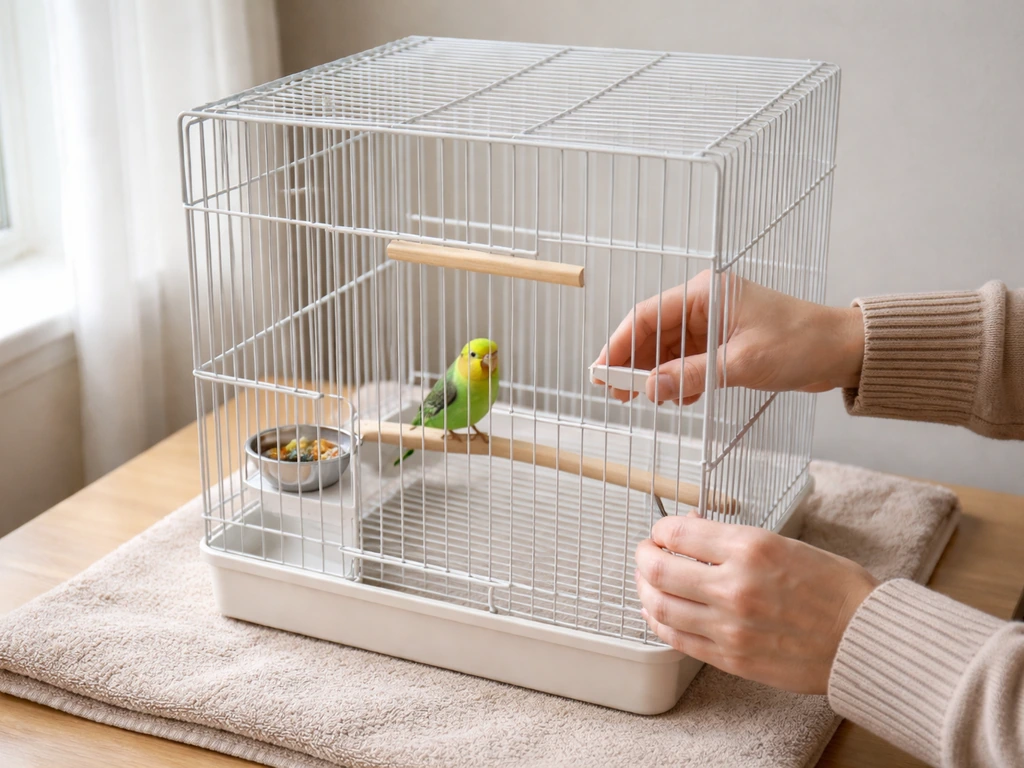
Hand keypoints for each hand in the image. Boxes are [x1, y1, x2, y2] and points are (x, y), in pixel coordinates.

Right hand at [593, 270, 864, 404]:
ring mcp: (715, 325)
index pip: (647, 316)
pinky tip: (677, 398)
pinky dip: (679, 380)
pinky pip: (689, 362)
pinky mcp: (725, 344)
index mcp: (706, 294)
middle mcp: (705, 305)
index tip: (602, 371)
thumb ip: (691, 375)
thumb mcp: (741, 363)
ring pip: (668, 350)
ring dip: (655, 375)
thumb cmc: (801, 344)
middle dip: (633, 364)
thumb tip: (648, 388)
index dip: (619, 344)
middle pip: (653, 333)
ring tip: (643, 400)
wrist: (843, 351)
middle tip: (616, 393)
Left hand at [634, 515, 878, 693]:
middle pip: (657, 569)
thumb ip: (733, 540)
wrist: (865, 639)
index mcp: (750, 548)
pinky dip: (658, 622)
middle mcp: (734, 585)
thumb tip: (693, 529)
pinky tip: (656, 612)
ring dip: (644, 589)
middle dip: (643, 556)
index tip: (662, 531)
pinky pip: (676, 639)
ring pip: (659, 605)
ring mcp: (729, 626)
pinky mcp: (731, 658)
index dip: (660, 529)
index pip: (676, 532)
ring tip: (648, 582)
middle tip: (646, 553)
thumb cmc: (834, 588)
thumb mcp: (785, 543)